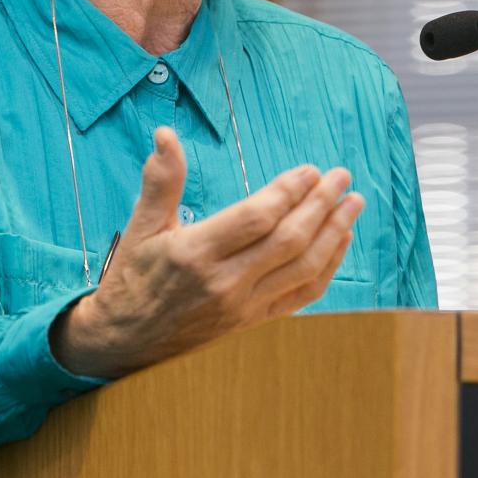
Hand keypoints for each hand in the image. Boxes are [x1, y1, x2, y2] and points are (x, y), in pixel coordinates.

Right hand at [50, 126, 363, 379]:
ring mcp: (243, 306)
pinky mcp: (253, 322)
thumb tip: (165, 134)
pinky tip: (339, 242)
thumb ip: (160, 181)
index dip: (288, 192)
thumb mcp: (140, 227)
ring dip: (333, 233)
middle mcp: (224, 282)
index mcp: (195, 253)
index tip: (310, 170)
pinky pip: (301, 296)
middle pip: (288, 240)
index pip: (256, 219)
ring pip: (302, 268)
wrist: (125, 343)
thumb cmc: (133, 279)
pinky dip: (327, 267)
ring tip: (353, 204)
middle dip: (321, 205)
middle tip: (341, 176)